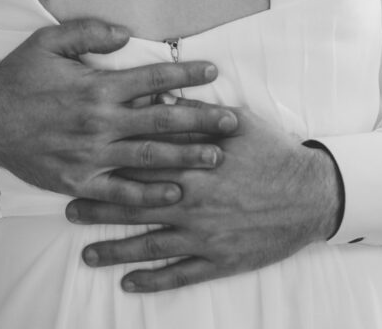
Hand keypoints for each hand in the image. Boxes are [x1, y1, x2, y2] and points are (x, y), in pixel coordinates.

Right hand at [0, 19, 238, 205]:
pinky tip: (175, 193)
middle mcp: (99, 122)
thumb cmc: (19, 76)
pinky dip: (149, 195)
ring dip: (187, 158)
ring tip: (218, 157)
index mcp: (96, 86)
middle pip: (162, 122)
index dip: (185, 75)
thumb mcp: (48, 41)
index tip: (213, 72)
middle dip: (202, 120)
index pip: (152, 79)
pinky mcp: (79, 181)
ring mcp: (90, 155)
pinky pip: (120, 192)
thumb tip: (127, 35)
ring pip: (149, 158)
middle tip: (233, 122)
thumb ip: (89, 32)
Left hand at [64, 106, 343, 292]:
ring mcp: (204, 235)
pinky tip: (129, 284)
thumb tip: (159, 97)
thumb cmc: (274, 152)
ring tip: (87, 255)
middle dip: (99, 208)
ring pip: (150, 245)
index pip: (141, 164)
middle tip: (69, 210)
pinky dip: (152, 280)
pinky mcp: (220, 260)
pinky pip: (180, 274)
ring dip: (115, 251)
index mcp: (194, 164)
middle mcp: (192, 202)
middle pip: (135, 205)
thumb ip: (194, 115)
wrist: (312, 194)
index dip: (108, 166)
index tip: (81, 165)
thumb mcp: (237, 122)